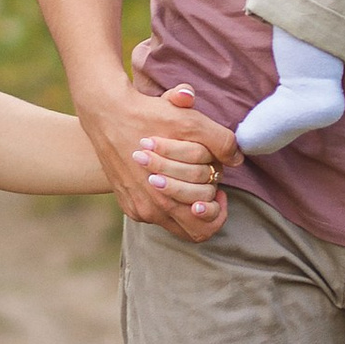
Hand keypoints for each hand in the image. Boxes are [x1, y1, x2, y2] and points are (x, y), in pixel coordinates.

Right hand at [77, 64, 237, 243]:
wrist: (107, 114)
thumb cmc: (150, 115)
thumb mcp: (188, 121)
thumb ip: (220, 140)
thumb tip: (237, 157)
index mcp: (169, 192)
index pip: (206, 223)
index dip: (220, 208)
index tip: (220, 189)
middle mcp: (153, 206)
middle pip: (196, 229)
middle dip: (207, 206)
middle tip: (209, 186)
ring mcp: (140, 208)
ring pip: (178, 226)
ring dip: (188, 208)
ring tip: (192, 186)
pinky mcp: (129, 206)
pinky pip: (157, 219)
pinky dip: (168, 207)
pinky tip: (170, 183)